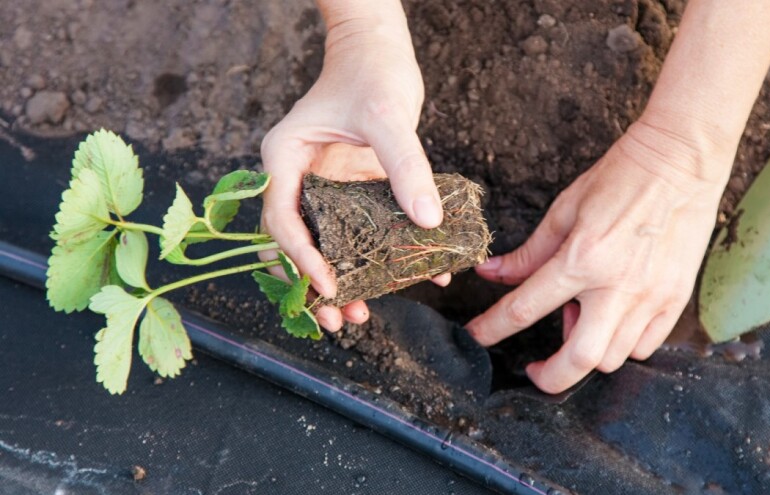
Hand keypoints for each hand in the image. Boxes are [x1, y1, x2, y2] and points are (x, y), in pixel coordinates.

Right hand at [260, 16, 446, 331]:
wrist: (379, 51)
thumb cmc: (372, 71)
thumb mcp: (388, 116)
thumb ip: (405, 166)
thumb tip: (428, 221)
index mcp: (285, 160)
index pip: (282, 220)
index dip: (302, 259)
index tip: (330, 286)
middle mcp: (298, 178)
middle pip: (295, 244)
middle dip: (313, 286)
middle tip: (340, 319)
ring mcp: (323, 187)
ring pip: (323, 245)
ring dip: (340, 281)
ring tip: (360, 314)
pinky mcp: (350, 191)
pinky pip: (357, 232)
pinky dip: (374, 256)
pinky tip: (403, 278)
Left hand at [466, 121, 728, 392]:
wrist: (681, 160)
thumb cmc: (621, 178)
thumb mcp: (564, 210)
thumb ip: (528, 253)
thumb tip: (492, 274)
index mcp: (582, 259)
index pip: (525, 308)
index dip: (492, 328)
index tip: (477, 337)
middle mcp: (618, 286)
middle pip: (580, 360)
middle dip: (550, 377)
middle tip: (536, 369)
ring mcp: (652, 297)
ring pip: (614, 357)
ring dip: (587, 351)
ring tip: (580, 317)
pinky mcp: (677, 299)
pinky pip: (645, 346)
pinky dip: (622, 344)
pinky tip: (611, 319)